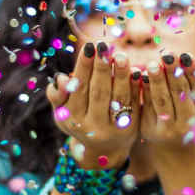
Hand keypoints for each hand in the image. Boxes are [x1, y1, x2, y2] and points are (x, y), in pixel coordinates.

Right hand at [46, 41, 140, 168]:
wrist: (103, 148)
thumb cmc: (79, 120)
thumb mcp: (63, 112)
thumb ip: (58, 95)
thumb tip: (61, 78)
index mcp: (72, 119)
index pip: (78, 88)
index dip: (84, 67)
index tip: (89, 46)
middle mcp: (92, 126)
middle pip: (98, 92)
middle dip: (101, 68)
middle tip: (104, 46)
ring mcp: (113, 129)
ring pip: (118, 97)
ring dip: (120, 75)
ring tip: (120, 55)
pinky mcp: (131, 128)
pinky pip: (133, 104)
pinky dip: (134, 87)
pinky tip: (136, 71)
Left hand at [137, 52, 194, 152]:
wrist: (178, 141)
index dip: (193, 72)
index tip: (185, 55)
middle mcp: (191, 125)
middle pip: (181, 93)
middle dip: (174, 72)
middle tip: (168, 54)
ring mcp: (169, 129)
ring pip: (162, 100)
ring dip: (157, 80)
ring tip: (153, 64)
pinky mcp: (149, 130)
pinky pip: (146, 105)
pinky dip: (144, 89)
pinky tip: (140, 74)